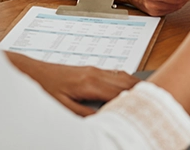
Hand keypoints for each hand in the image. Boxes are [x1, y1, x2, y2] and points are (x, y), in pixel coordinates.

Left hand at [7, 54, 138, 115]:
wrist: (32, 71)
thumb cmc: (45, 87)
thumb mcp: (63, 106)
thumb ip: (85, 114)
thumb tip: (103, 120)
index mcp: (91, 82)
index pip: (121, 92)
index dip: (137, 99)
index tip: (149, 106)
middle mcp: (96, 73)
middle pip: (126, 82)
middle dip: (141, 91)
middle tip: (157, 99)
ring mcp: (94, 69)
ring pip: (122, 76)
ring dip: (135, 85)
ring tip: (148, 94)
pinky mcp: (90, 70)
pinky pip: (114, 74)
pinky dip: (125, 80)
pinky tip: (128, 86)